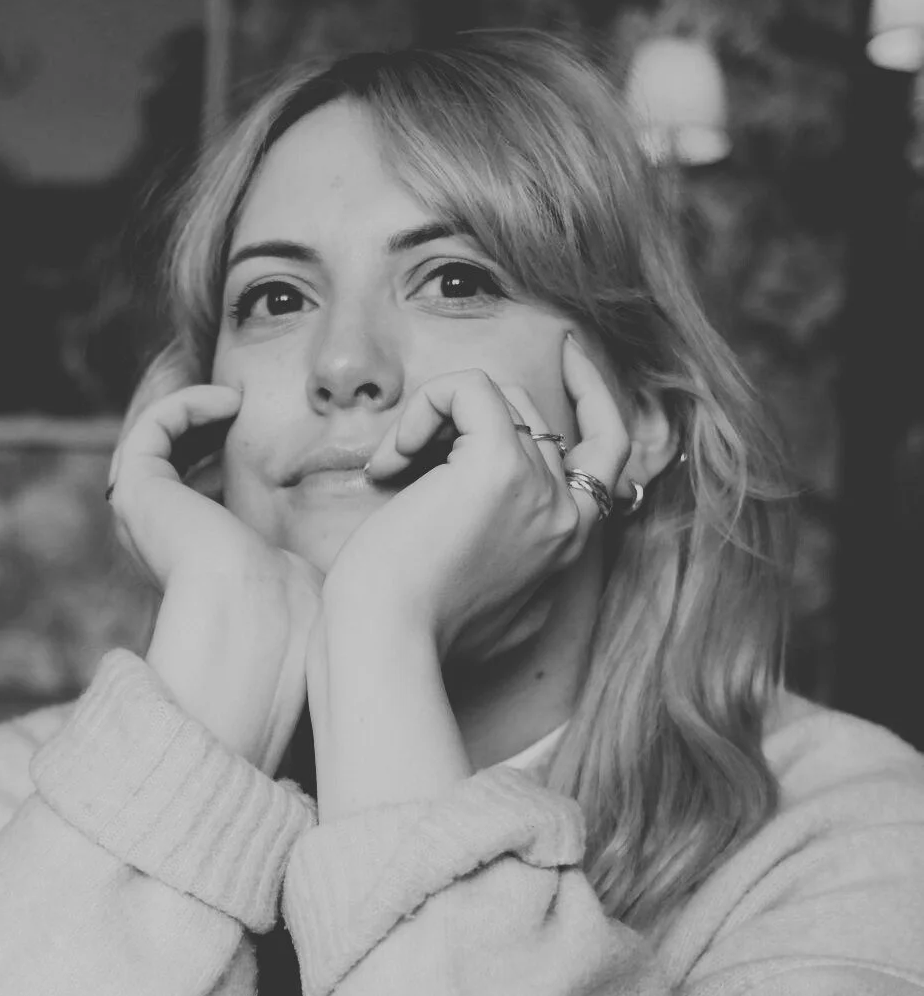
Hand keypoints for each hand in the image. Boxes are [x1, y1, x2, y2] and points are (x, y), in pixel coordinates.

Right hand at [108, 384, 321, 772]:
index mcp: (186, 560)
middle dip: (202, 425)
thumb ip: (305, 546)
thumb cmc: (291, 613)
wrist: (257, 623)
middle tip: (244, 403)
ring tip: (237, 398)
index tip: (262, 433)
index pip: (190, 493)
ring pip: (153, 439)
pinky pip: (152, 428)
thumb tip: (354, 534)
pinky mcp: (140, 491)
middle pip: (166, 461)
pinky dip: (187, 404)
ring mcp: (142, 514)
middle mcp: (156, 537)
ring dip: (192, 406)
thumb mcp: (300, 567)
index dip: (219, 455)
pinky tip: (232, 402)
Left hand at [318, 335, 631, 663]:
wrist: (388, 647)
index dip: (593, 394)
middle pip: (537, 416)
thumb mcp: (491, 613)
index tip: (566, 349)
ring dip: (438, 418)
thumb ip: (516, 572)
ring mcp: (540, 491)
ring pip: (504, 397)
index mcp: (567, 549)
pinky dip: (426, 406)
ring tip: (391, 470)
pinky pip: (471, 389)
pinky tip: (391, 460)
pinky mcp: (498, 466)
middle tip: (413, 439)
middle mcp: (567, 518)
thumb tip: (498, 531)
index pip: (606, 451)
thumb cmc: (414, 634)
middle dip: (473, 414)